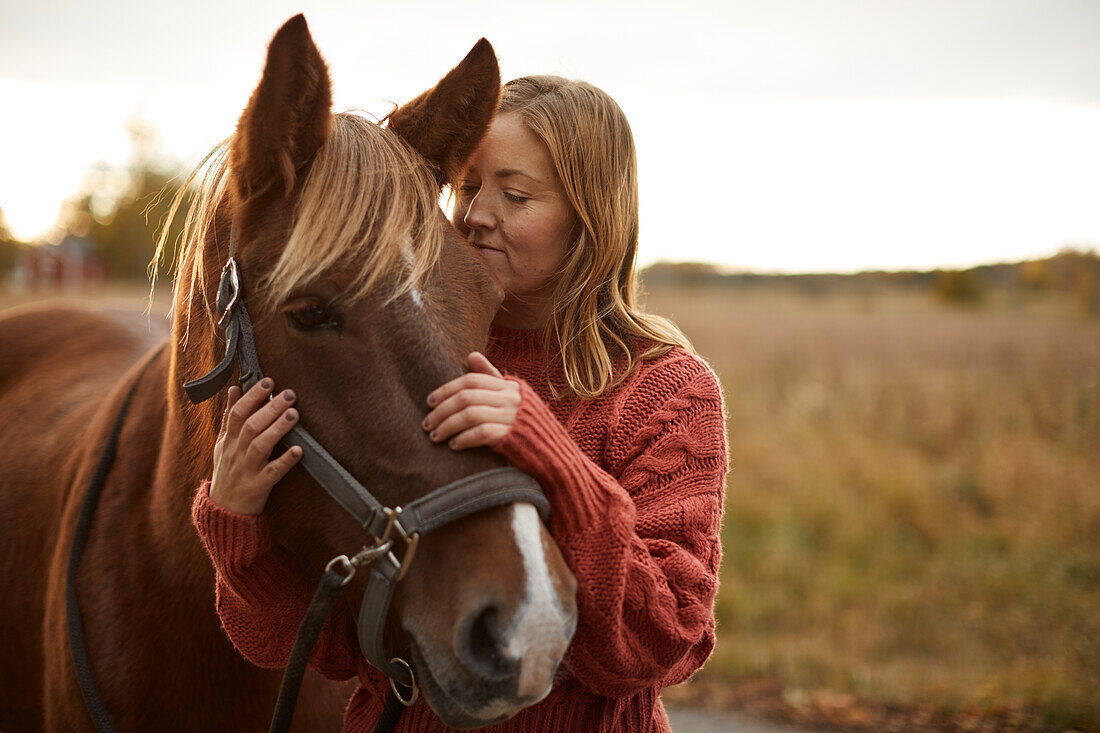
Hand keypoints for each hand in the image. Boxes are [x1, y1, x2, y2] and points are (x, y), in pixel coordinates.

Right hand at [210, 379, 301, 514]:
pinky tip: (298, 450)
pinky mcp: (259, 486)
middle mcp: (237, 453)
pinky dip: (285, 461)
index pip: (238, 413)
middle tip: (289, 394)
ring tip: (294, 414)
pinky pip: (272, 473)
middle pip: (251, 426)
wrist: (224, 510)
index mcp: (229, 440)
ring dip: (278, 429)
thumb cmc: (228, 471)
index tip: (268, 381)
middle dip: (270, 408)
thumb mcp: (224, 444)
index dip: (252, 396)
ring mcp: (247, 470)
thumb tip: (234, 388)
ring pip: (260, 446)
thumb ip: (230, 417)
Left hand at [423, 352, 518, 449]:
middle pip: (466, 398)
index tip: (429, 402)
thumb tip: (471, 354)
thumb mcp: (509, 395)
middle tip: (426, 424)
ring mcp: (511, 417)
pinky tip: (454, 445)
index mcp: (507, 386)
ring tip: (435, 436)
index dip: (447, 389)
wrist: (547, 447)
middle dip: (442, 411)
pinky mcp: (510, 436)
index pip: (471, 381)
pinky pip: (481, 433)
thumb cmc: (522, 420)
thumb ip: (490, 376)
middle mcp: (509, 398)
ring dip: (448, 426)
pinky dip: (464, 439)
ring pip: (470, 415)